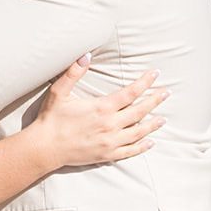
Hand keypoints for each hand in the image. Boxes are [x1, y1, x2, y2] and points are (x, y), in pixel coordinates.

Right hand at [32, 59, 167, 170]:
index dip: (145, 82)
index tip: (155, 74)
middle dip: (155, 100)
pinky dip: (142, 147)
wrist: (44, 148)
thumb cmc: (51, 119)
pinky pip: (129, 151)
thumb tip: (86, 55)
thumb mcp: (59, 92)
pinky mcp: (106, 155)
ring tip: (163, 118)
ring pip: (138, 132)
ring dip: (152, 125)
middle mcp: (110, 125)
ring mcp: (109, 142)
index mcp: (102, 108)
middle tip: (166, 93)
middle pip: (139, 111)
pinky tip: (150, 142)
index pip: (130, 92)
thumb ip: (73, 73)